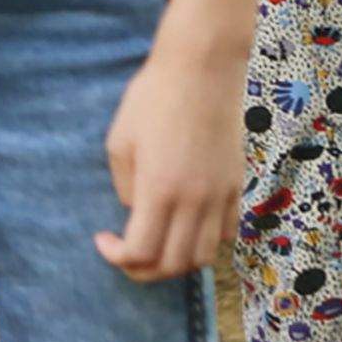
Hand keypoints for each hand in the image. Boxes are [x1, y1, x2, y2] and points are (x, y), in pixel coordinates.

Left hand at [97, 49, 245, 280]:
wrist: (202, 70)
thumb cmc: (152, 99)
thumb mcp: (120, 141)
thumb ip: (126, 187)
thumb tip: (136, 212)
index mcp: (160, 190)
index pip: (142, 252)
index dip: (118, 258)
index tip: (103, 240)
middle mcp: (196, 201)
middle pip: (176, 265)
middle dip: (145, 270)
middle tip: (124, 255)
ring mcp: (222, 195)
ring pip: (206, 255)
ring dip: (177, 261)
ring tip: (155, 244)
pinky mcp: (238, 185)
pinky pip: (226, 232)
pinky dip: (204, 241)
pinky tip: (184, 224)